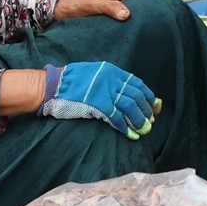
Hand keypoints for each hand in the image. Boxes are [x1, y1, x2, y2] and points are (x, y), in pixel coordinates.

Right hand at [37, 60, 159, 137]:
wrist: (53, 86)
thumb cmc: (71, 81)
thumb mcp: (94, 73)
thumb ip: (110, 80)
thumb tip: (126, 92)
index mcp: (112, 71)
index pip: (136, 83)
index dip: (147, 95)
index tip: (153, 105)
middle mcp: (111, 80)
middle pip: (136, 95)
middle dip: (146, 110)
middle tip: (150, 121)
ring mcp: (104, 92)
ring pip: (129, 107)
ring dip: (139, 120)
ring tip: (144, 130)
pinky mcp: (97, 105)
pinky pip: (116, 117)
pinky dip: (125, 126)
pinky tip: (130, 134)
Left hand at [53, 0, 166, 22]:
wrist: (62, 11)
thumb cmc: (78, 7)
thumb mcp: (95, 6)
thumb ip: (110, 8)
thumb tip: (128, 14)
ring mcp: (112, 2)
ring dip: (145, 0)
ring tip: (156, 8)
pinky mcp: (108, 10)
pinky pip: (126, 8)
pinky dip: (136, 9)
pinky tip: (137, 18)